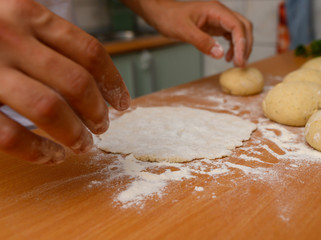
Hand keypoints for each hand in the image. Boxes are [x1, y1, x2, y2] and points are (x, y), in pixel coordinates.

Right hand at [0, 0, 129, 163]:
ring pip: (49, 110)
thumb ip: (46, 36)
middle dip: (98, 111)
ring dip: (75, 134)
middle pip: (76, 84)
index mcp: (26, 13)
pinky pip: (11, 135)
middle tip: (104, 126)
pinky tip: (52, 156)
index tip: (123, 102)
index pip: (89, 52)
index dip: (114, 82)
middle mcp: (8, 37)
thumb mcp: (12, 15)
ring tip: (84, 145)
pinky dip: (38, 151)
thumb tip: (93, 75)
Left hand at [123, 0, 252, 66]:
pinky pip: (230, 35)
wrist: (161, 14)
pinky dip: (233, 46)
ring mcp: (218, 19)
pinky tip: (227, 56)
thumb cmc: (169, 18)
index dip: (242, 44)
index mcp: (215, 10)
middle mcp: (219, 13)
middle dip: (246, 45)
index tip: (239, 60)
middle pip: (243, 26)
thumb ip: (202, 42)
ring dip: (241, 46)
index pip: (237, 26)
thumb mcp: (184, 31)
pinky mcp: (214, 26)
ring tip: (236, 62)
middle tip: (242, 63)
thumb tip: (220, 54)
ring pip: (239, 31)